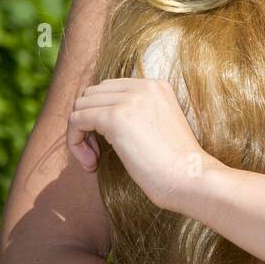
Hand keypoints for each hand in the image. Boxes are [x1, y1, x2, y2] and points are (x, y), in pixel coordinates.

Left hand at [67, 76, 226, 211]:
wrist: (190, 178)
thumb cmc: (176, 165)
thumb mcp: (158, 127)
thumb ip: (136, 115)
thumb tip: (99, 118)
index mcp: (155, 86)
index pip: (108, 89)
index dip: (100, 116)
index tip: (106, 146)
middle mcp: (142, 86)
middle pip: (91, 95)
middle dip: (86, 123)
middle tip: (97, 154)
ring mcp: (128, 100)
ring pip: (80, 106)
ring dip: (79, 134)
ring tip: (93, 160)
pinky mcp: (115, 117)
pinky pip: (76, 121)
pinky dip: (75, 142)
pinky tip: (91, 163)